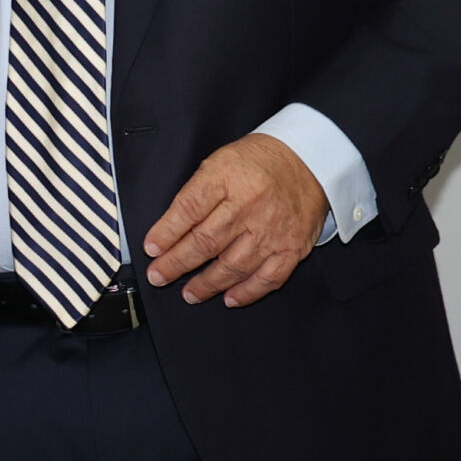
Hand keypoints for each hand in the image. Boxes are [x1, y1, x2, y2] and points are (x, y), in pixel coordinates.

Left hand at [142, 134, 328, 307]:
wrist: (309, 161)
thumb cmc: (256, 163)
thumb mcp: (218, 162)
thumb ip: (195, 194)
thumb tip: (168, 231)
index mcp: (227, 177)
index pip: (189, 209)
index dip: (166, 233)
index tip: (150, 249)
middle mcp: (250, 205)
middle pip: (206, 241)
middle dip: (177, 264)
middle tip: (158, 277)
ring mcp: (273, 229)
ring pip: (233, 265)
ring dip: (207, 284)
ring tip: (189, 294)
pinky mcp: (292, 247)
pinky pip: (268, 277)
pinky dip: (247, 292)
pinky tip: (229, 299)